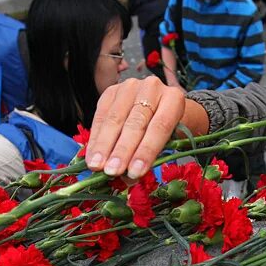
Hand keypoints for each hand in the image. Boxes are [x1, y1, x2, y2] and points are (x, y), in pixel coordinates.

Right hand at [84, 77, 205, 178]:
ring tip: (97, 167)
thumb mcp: (167, 142)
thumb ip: (150, 156)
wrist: (158, 105)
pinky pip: (100, 116)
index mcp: (174, 98)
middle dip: (122, 150)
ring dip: (104, 146)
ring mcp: (130, 86)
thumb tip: (127, 179)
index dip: (146, 151)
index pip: (160, 127)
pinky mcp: (111, 91)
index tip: (134, 173)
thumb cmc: (164, 129)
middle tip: (112, 171)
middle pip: (136, 122)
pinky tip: (91, 156)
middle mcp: (152, 87)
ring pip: (115, 118)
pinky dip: (95, 139)